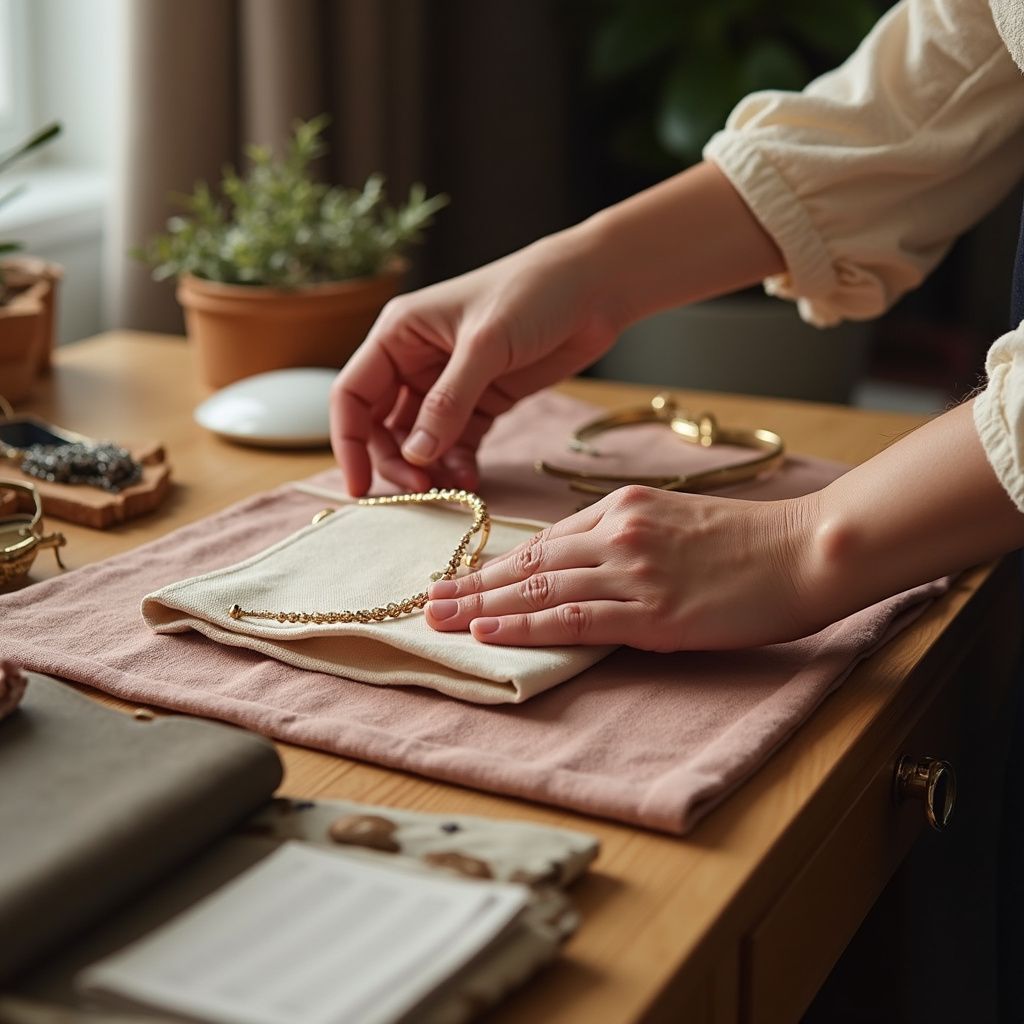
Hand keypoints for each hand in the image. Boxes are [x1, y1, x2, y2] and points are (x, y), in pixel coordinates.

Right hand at [329, 228, 620, 495]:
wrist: (596, 287)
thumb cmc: (535, 293)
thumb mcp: (486, 344)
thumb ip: (448, 401)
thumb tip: (415, 455)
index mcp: (399, 333)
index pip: (353, 394)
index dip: (349, 443)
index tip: (359, 488)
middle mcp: (416, 358)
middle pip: (383, 424)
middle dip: (396, 462)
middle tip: (423, 491)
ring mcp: (450, 382)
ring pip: (421, 439)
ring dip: (430, 467)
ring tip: (455, 489)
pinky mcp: (484, 399)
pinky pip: (459, 441)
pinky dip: (460, 463)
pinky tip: (472, 479)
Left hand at [425, 485, 819, 650]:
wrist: (806, 549)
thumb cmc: (750, 540)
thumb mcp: (678, 523)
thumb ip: (627, 540)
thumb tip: (582, 571)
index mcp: (623, 507)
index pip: (546, 541)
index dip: (499, 563)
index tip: (463, 577)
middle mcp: (618, 533)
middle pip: (529, 562)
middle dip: (472, 583)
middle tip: (427, 600)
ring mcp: (633, 571)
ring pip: (538, 589)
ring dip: (482, 606)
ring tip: (439, 620)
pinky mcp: (652, 610)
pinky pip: (573, 618)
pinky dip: (526, 625)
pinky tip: (489, 631)